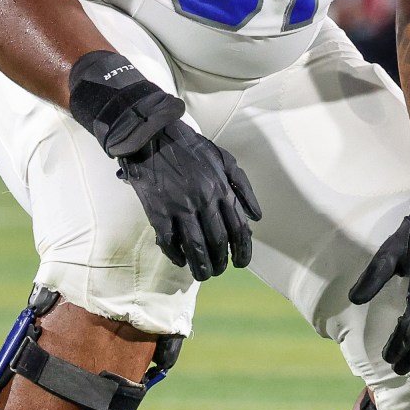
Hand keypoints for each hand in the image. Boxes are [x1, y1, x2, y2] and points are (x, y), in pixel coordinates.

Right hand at [68, 51, 260, 280]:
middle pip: (218, 242)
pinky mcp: (158, 211)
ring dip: (200, 265)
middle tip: (218, 270)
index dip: (243, 250)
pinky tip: (179, 260)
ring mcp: (180, 207)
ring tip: (202, 274)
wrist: (152, 135)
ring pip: (195, 246)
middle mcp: (204, 201)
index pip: (239, 229)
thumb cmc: (190, 147)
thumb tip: (256, 217)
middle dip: (220, 261)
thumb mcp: (225, 159)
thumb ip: (243, 187)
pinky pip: (168, 241)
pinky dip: (174, 255)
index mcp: (221, 189)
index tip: (241, 263)